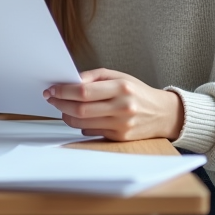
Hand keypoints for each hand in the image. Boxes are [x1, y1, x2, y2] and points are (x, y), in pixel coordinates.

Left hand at [45, 68, 182, 141]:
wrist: (163, 113)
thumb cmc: (137, 92)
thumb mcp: (119, 76)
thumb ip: (94, 77)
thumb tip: (70, 81)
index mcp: (121, 88)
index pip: (84, 91)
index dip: (64, 91)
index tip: (52, 89)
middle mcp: (122, 107)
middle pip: (80, 109)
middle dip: (60, 104)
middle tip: (51, 98)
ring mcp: (121, 125)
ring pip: (82, 124)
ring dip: (67, 116)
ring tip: (63, 108)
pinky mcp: (120, 138)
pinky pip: (91, 131)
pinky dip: (81, 125)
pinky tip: (82, 117)